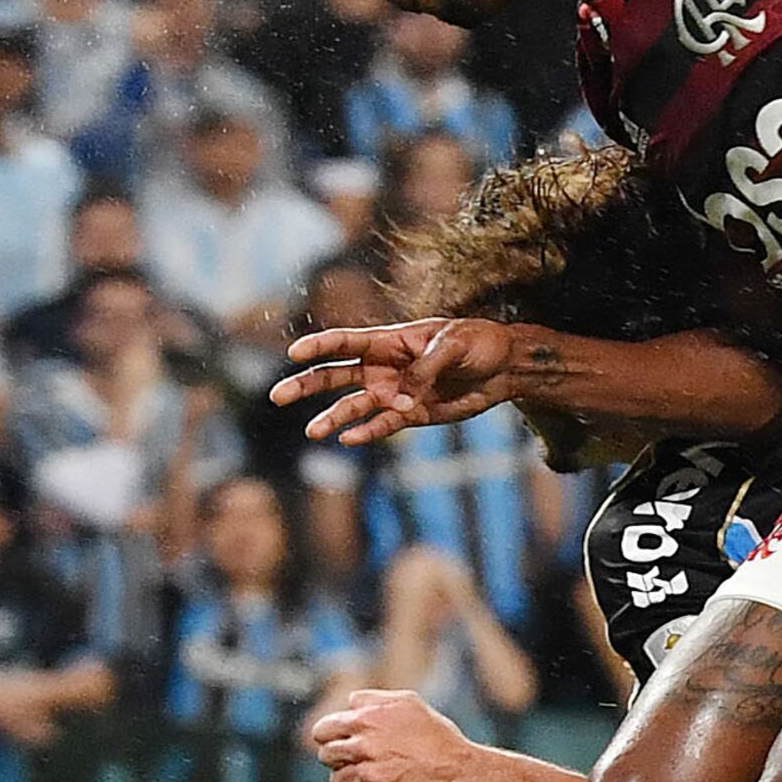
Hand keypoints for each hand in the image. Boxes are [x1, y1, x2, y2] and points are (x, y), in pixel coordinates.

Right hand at [272, 318, 525, 444]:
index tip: (294, 354)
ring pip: (353, 406)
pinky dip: (366, 433)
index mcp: (389, 340)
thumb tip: (403, 398)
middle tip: (277, 396)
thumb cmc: (478, 343)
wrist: (504, 367)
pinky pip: (382, 426)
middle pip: (335, 376)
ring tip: (312, 432)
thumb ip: (425, 368)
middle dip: (306, 384)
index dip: (318, 346)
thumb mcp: (454, 346)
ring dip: (333, 418)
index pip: (344, 342)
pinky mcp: (411, 416)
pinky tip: (348, 441)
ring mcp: (394, 392)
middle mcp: (383, 367)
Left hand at [310, 686, 480, 781]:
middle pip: (326, 755)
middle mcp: (364, 745)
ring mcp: (370, 775)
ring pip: (336, 780)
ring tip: (373, 779)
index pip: (322, 730)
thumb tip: (349, 703)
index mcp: (367, 719)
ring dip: (350, 780)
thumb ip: (373, 699)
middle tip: (359, 762)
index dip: (328, 738)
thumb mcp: (409, 703)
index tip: (339, 744)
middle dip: (338, 759)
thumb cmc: (438, 737)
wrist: (462, 773)